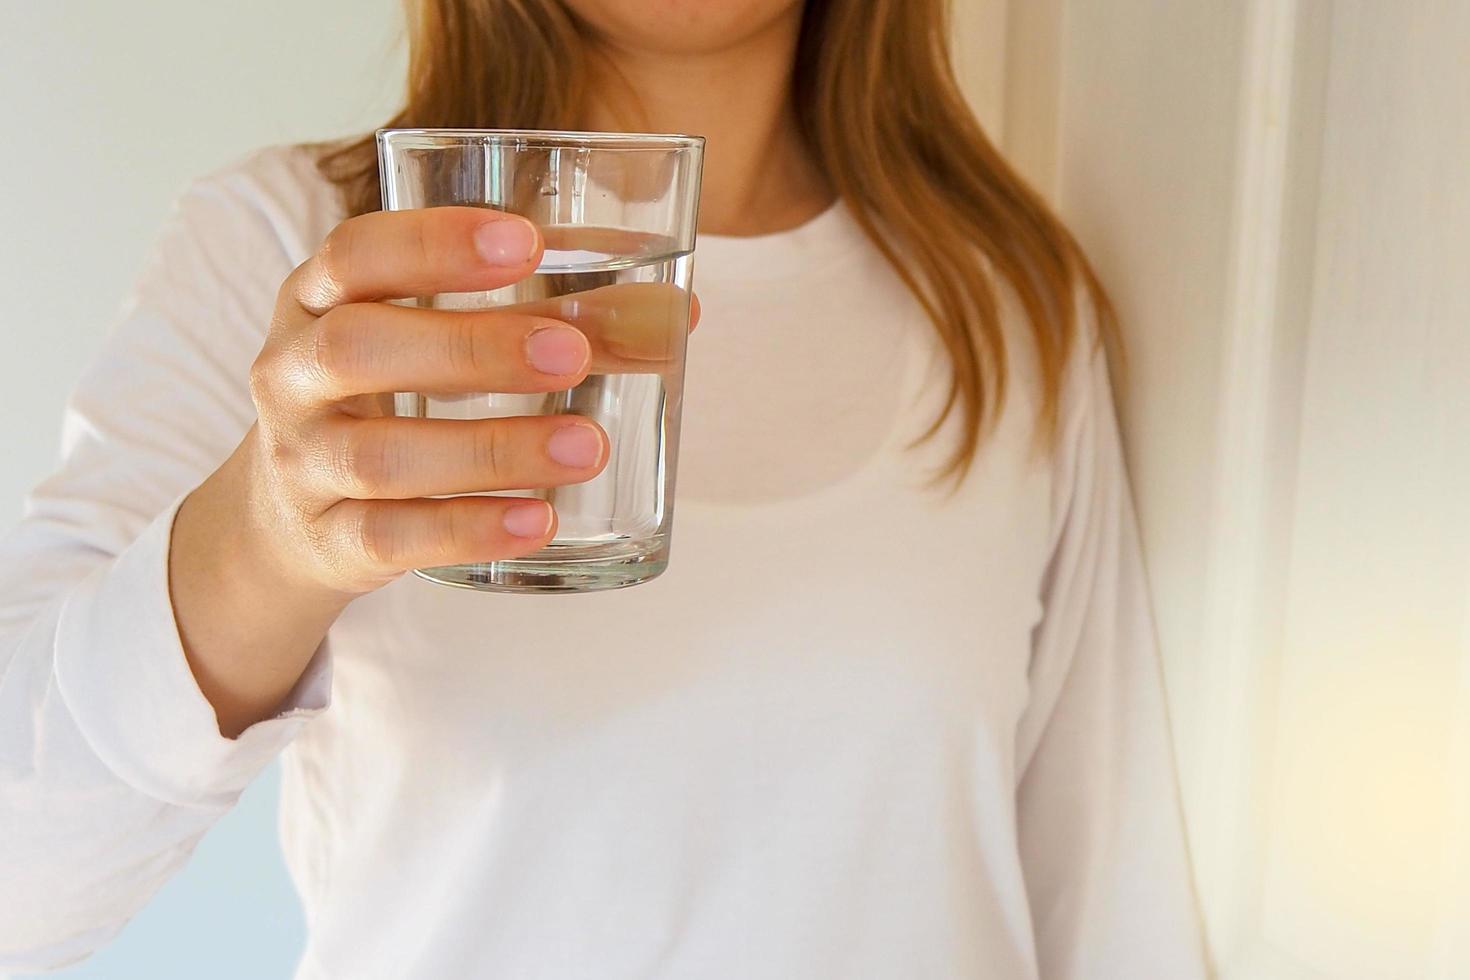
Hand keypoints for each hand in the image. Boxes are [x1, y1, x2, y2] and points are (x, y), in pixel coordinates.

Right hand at [171, 206, 607, 733]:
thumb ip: (544, 317)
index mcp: (317, 299)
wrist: (290, 520)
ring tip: (588, 446)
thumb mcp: (430, 339)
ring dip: (492, 448)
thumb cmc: (389, 399)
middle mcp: (292, 374)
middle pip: (357, 349)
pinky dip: (471, 529)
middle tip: (573, 354)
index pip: (353, 253)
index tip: (528, 242)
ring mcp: (300, 463)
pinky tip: (540, 519)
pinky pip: (390, 538)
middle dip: (471, 347)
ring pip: (380, 456)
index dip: (432, 243)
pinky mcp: (327, 540)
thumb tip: (678, 316)